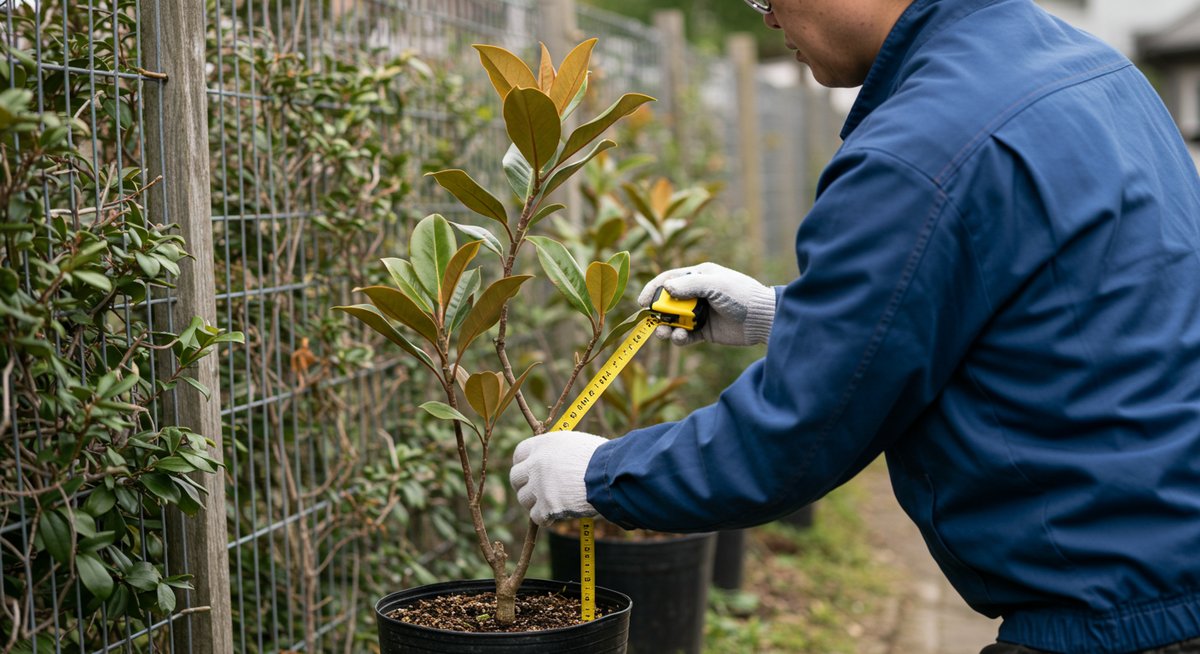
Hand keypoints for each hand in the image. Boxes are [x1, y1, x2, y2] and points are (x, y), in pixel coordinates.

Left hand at [510, 431, 605, 525]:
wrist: (611, 474)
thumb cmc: (602, 457)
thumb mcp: (575, 444)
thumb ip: (558, 451)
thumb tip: (553, 459)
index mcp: (543, 444)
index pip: (519, 454)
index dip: (523, 464)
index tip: (529, 472)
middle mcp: (536, 463)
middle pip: (515, 477)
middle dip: (524, 485)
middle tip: (536, 491)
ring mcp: (540, 485)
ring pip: (524, 499)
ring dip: (535, 503)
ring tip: (552, 503)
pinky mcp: (547, 506)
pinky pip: (536, 517)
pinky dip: (546, 518)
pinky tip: (556, 515)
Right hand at [638, 262, 775, 345]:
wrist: (763, 319)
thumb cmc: (742, 295)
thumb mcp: (715, 285)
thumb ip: (689, 286)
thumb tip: (665, 288)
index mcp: (699, 276)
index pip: (669, 280)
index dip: (653, 289)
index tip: (642, 302)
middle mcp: (697, 294)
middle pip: (668, 302)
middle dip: (658, 312)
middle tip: (653, 322)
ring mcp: (700, 313)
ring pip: (674, 320)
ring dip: (666, 327)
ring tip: (665, 334)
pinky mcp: (705, 331)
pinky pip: (685, 335)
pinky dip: (679, 338)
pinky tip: (679, 338)